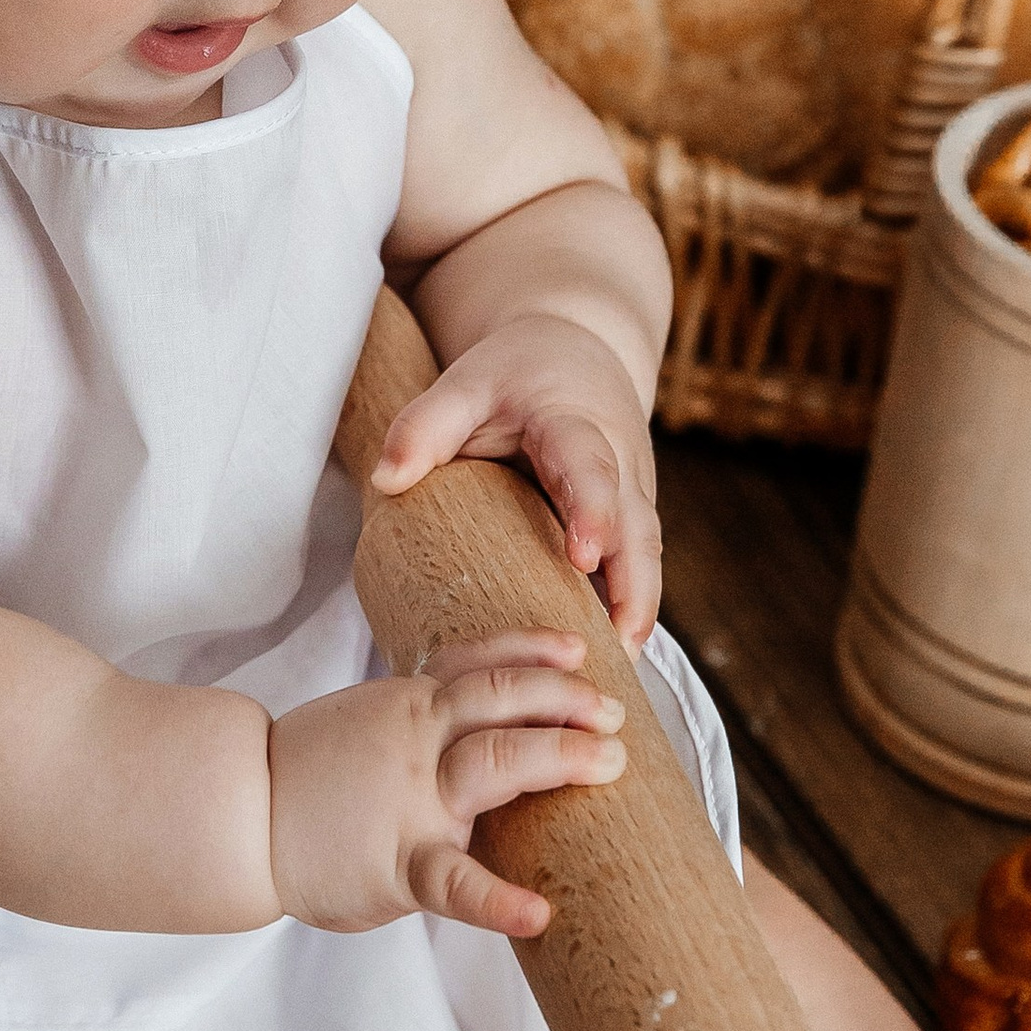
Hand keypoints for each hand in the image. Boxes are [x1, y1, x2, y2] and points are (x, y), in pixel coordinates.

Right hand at [267, 630, 621, 935]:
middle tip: (613, 716)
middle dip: (565, 700)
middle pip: (500, 700)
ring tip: (608, 764)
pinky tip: (537, 913)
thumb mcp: (370, 716)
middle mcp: (416, 741)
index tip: (580, 652)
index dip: (535, 653)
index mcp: (411, 705)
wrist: (240, 815)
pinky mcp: (399, 866)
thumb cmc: (311, 773)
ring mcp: (411, 802)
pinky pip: (454, 883)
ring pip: (491, 762)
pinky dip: (498, 901)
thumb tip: (491, 702)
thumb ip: (426, 709)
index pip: (481, 664)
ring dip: (556, 755)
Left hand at [370, 311, 662, 643]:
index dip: (591, 510)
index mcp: (578, 425)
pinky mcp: (631, 524)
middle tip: (619, 643)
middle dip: (633, 585)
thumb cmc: (516, 375)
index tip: (582, 555)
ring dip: (636, 612)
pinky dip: (628, 615)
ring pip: (645, 558)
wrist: (576, 357)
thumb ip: (425, 425)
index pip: (590, 467)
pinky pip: (636, 572)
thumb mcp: (468, 382)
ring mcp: (634, 498)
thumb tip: (385, 480)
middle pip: (638, 528)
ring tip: (615, 673)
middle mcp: (621, 465)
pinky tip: (608, 665)